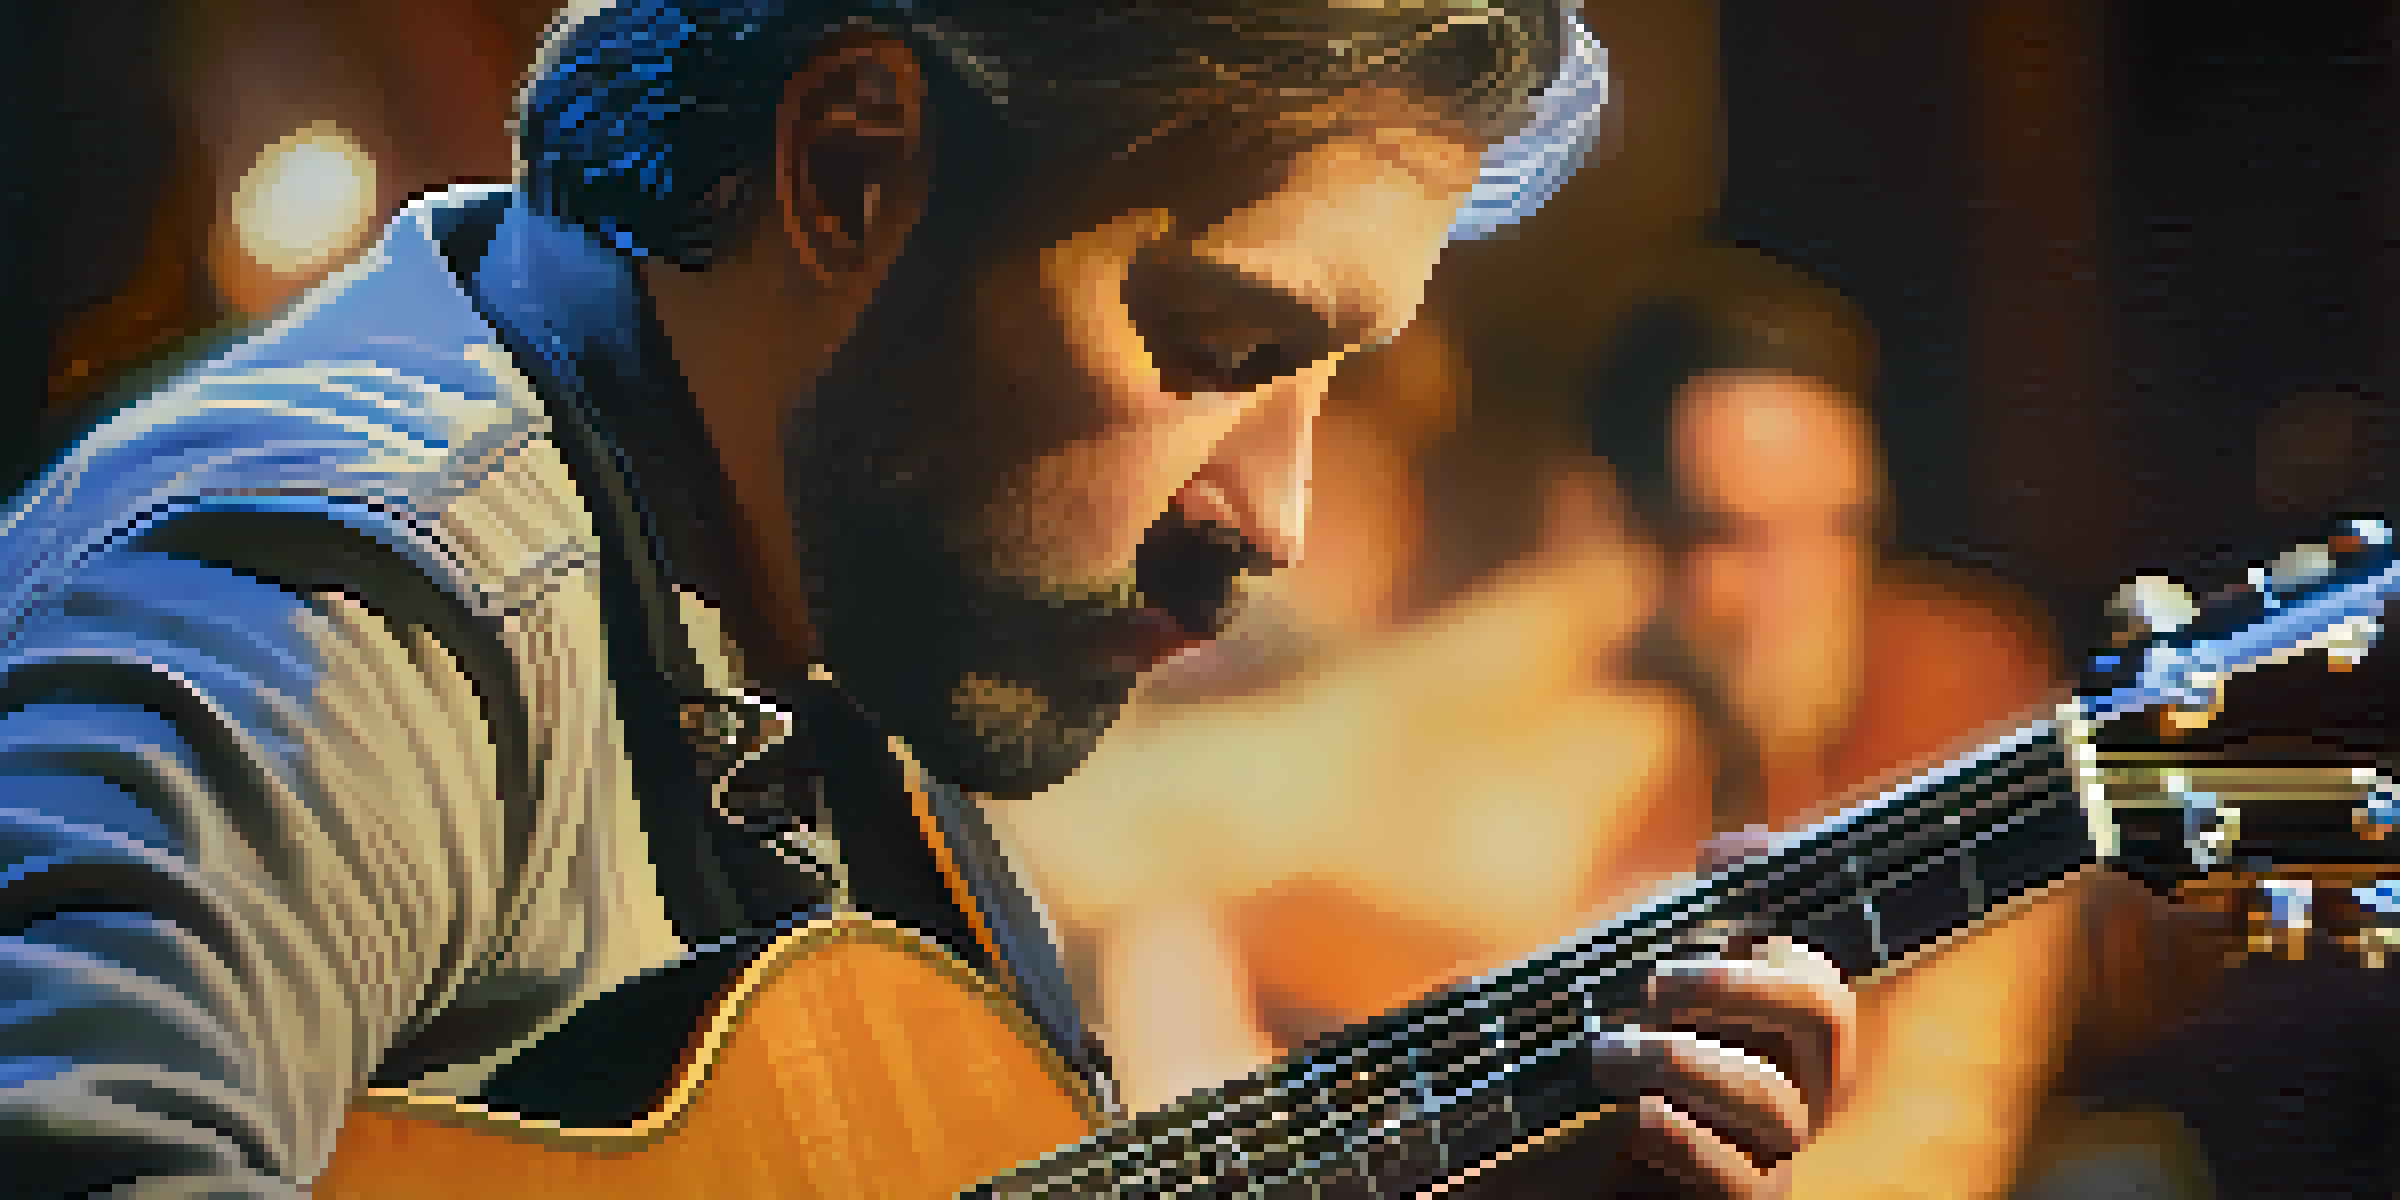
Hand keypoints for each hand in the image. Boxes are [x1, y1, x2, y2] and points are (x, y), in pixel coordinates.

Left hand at [1591, 830, 1857, 1197]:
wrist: (1557, 1177)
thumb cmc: (1616, 1077)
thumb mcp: (1639, 987)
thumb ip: (1685, 922)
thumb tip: (1735, 844)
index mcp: (1780, 1032)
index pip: (1814, 960)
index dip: (1775, 906)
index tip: (1715, 858)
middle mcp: (1794, 1089)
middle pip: (1824, 1014)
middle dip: (1741, 984)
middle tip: (1658, 981)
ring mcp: (1772, 1154)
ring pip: (1773, 1101)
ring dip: (1683, 1063)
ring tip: (1607, 1055)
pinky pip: (1742, 1180)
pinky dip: (1687, 1142)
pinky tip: (1640, 1118)